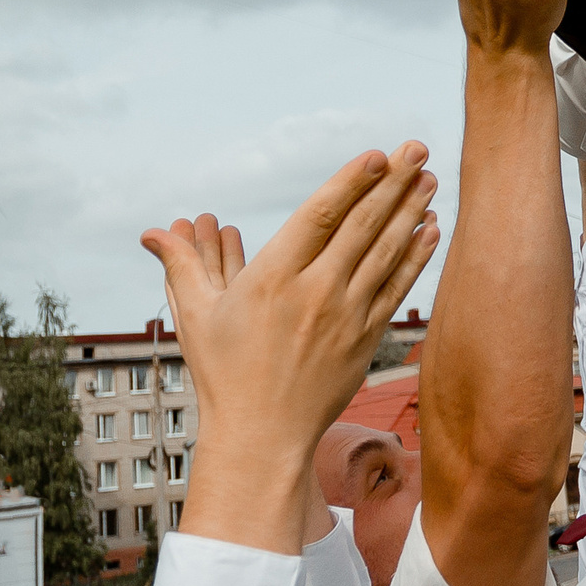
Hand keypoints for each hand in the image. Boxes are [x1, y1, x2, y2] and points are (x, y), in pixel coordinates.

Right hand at [144, 145, 440, 549]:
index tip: (376, 155)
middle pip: (361, 226)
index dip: (349, 182)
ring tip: (431, 178)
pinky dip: (416, 257)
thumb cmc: (225, 374)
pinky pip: (397, 288)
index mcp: (272, 278)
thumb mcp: (197, 316)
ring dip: (411, 211)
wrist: (262, 438)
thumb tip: (155, 231)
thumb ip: (183, 265)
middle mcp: (314, 292)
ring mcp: (345, 316)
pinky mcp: (366, 338)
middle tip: (418, 147)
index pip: (319, 216)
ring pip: (385, 252)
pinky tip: (430, 229)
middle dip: (394, 183)